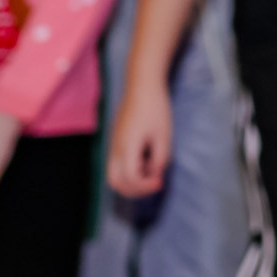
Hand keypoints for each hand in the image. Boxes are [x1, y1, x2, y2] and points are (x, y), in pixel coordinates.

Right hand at [106, 75, 174, 199]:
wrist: (142, 85)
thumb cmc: (155, 108)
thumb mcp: (164, 135)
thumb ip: (160, 159)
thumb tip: (155, 174)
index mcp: (127, 147)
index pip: (131, 179)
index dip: (146, 186)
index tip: (160, 182)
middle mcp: (115, 149)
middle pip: (116, 183)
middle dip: (135, 190)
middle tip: (154, 184)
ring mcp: (113, 145)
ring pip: (114, 175)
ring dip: (132, 180)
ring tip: (151, 168)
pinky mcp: (115, 141)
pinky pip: (117, 165)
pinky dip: (129, 170)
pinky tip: (146, 158)